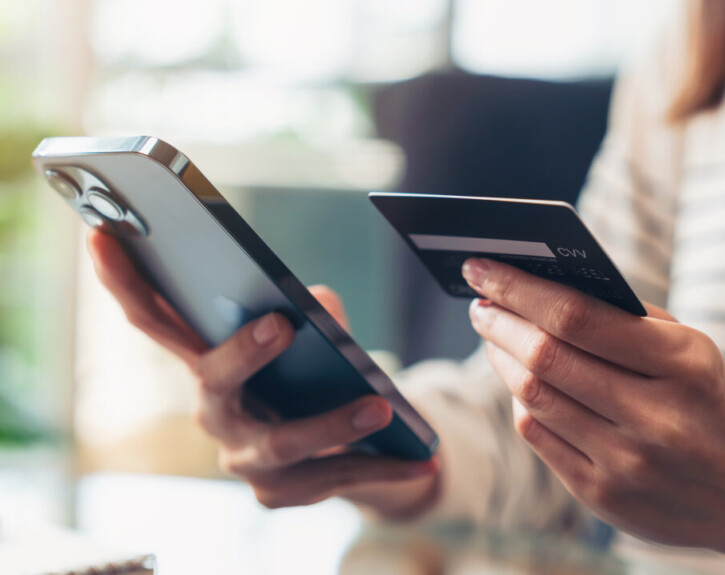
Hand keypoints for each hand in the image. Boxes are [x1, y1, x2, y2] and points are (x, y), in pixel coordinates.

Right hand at [86, 230, 439, 517]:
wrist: (338, 442)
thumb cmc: (310, 373)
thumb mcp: (311, 335)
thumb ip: (310, 311)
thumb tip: (319, 304)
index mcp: (207, 361)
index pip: (155, 318)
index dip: (123, 279)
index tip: (102, 233)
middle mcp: (213, 410)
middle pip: (212, 379)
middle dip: (243, 353)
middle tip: (281, 325)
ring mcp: (243, 458)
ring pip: (281, 442)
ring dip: (332, 423)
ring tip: (380, 407)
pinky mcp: (279, 493)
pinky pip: (330, 478)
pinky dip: (380, 466)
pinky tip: (423, 457)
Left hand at [463, 258, 724, 561]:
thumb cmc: (705, 402)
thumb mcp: (687, 349)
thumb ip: (621, 319)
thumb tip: (537, 288)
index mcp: (682, 364)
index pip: (577, 315)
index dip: (519, 288)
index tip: (482, 268)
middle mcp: (654, 417)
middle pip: (545, 356)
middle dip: (498, 321)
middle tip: (479, 303)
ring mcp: (626, 462)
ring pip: (532, 396)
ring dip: (500, 358)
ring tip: (492, 334)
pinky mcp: (601, 495)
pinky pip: (536, 435)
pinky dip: (520, 401)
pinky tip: (519, 382)